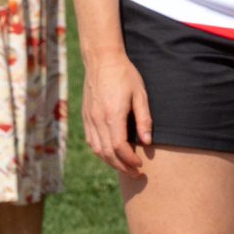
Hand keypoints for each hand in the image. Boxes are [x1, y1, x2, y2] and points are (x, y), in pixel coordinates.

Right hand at [79, 50, 151, 176]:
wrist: (101, 60)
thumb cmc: (124, 74)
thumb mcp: (140, 94)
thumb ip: (144, 119)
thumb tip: (147, 142)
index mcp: (112, 114)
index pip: (119, 147)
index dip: (130, 160)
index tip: (141, 165)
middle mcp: (98, 119)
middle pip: (107, 153)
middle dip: (122, 167)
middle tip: (136, 173)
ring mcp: (89, 119)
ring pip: (98, 150)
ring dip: (111, 163)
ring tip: (125, 167)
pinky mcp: (86, 117)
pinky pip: (92, 141)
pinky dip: (101, 152)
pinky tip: (111, 154)